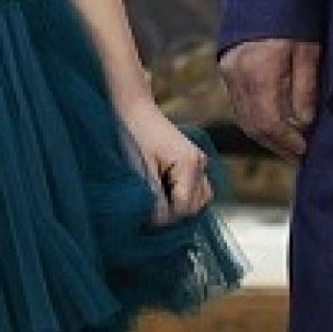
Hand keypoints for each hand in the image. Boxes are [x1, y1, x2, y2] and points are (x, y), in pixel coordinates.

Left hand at [118, 97, 214, 223]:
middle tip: (146, 213)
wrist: (132, 108)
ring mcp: (199, 161)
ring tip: (156, 204)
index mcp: (189, 164)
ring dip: (179, 207)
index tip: (142, 219)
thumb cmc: (132, 135)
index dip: (162, 219)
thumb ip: (153, 198)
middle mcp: (200, 163)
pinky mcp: (193, 161)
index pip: (182, 208)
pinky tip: (162, 194)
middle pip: (194, 207)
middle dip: (171, 214)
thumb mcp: (139, 170)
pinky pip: (195, 189)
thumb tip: (159, 223)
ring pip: (199, 200)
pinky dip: (182, 196)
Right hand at [220, 37, 321, 160]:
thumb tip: (305, 123)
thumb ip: (305, 89)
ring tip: (289, 144)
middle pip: (253, 126)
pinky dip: (255, 118)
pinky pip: (239, 103)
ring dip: (265, 135)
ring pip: (243, 117)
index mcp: (259, 73)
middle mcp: (237, 76)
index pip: (269, 123)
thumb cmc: (294, 12)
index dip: (288, 142)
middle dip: (277, 145)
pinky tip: (273, 123)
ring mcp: (228, 71)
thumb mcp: (309, 50)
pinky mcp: (226, 66)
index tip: (306, 151)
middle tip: (300, 156)